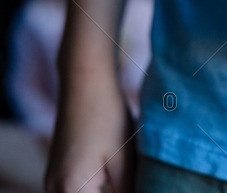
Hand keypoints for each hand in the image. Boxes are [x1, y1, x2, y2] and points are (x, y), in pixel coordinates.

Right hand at [45, 74, 135, 192]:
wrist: (85, 83)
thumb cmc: (107, 117)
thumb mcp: (124, 160)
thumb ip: (127, 191)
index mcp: (71, 190)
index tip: (137, 186)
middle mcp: (54, 190)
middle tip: (134, 182)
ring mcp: (52, 181)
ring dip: (105, 191)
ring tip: (128, 179)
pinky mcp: (58, 171)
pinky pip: (76, 191)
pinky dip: (95, 190)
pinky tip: (114, 178)